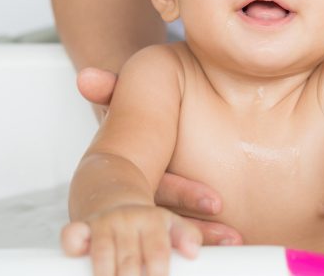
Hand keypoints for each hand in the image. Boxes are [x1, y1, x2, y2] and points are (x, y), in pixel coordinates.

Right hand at [61, 205, 200, 275]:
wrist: (115, 195)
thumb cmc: (148, 223)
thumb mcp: (170, 224)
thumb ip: (187, 236)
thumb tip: (193, 253)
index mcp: (153, 220)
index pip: (158, 252)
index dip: (158, 273)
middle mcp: (127, 220)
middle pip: (130, 260)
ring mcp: (103, 223)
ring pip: (102, 254)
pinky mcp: (81, 227)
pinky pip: (72, 235)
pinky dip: (73, 246)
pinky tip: (77, 258)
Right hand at [75, 68, 242, 245]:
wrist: (135, 110)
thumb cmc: (129, 107)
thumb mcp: (121, 96)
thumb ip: (111, 88)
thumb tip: (87, 78)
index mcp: (126, 174)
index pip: (155, 191)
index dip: (183, 195)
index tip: (215, 201)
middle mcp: (137, 195)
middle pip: (165, 221)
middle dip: (196, 229)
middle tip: (231, 235)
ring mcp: (149, 206)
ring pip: (174, 230)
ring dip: (206, 237)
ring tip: (235, 241)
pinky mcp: (164, 212)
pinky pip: (180, 232)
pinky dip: (205, 239)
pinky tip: (233, 245)